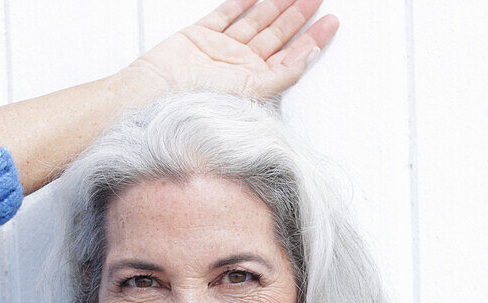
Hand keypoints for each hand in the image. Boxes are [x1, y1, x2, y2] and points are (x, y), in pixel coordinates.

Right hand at [125, 0, 338, 100]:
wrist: (155, 99)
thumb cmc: (197, 107)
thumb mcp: (251, 94)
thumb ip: (283, 75)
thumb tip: (312, 56)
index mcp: (255, 86)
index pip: (291, 59)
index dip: (313, 41)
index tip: (332, 24)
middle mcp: (241, 68)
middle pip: (278, 36)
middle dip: (299, 17)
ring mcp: (222, 51)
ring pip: (257, 21)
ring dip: (278, 5)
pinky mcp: (200, 37)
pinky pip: (227, 13)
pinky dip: (243, 0)